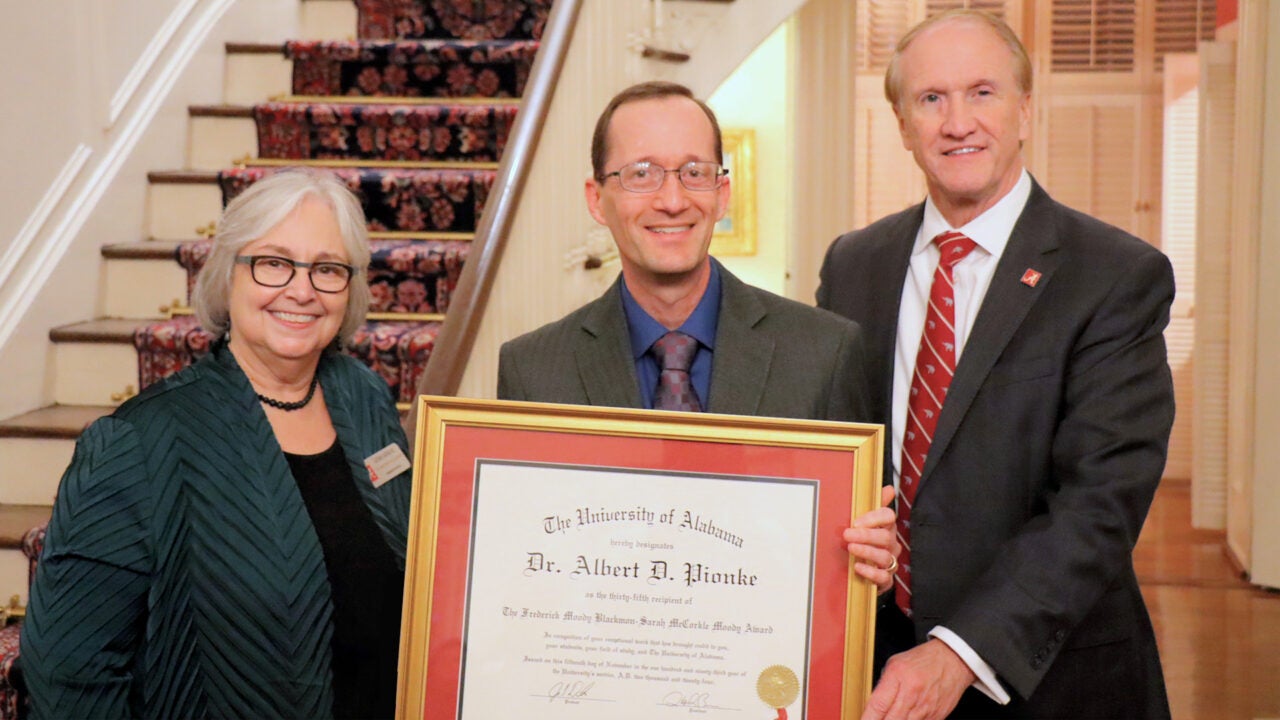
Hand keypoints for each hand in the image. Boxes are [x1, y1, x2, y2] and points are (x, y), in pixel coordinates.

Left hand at [843, 486, 900, 593]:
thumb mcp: (861, 523)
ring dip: (867, 552)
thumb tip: (890, 488)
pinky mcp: (885, 581)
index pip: (888, 517)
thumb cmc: (859, 543)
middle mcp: (890, 544)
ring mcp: (889, 563)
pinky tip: (858, 567)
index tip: (856, 521)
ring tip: (851, 549)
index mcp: (885, 527)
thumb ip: (872, 506)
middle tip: (848, 534)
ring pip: (885, 556)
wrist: (855, 572)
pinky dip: (871, 572)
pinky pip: (884, 577)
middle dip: (866, 535)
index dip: (874, 518)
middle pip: (886, 537)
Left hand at [860, 639, 974, 719]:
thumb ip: (883, 685)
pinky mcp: (936, 716)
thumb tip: (872, 706)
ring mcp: (925, 708)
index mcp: (898, 676)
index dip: (867, 718)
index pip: (877, 705)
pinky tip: (905, 718)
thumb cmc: (923, 660)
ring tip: (891, 717)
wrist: (953, 660)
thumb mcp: (895, 664)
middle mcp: (912, 693)